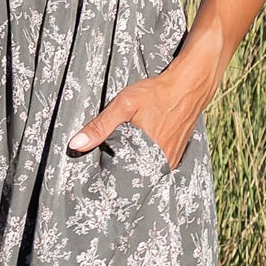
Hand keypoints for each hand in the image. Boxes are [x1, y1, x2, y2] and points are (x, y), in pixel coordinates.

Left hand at [66, 62, 213, 173]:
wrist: (189, 85)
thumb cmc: (157, 93)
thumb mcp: (124, 105)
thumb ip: (100, 126)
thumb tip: (76, 145)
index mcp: (146, 154)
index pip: (123, 180)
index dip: (109, 178)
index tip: (99, 177)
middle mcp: (161, 162)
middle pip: (135, 176)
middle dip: (121, 172)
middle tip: (108, 166)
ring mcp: (171, 159)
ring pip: (147, 171)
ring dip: (135, 166)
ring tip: (123, 157)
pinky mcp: (177, 153)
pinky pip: (158, 164)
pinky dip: (147, 159)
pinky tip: (141, 149)